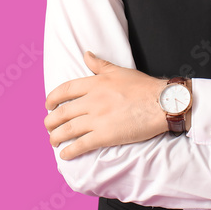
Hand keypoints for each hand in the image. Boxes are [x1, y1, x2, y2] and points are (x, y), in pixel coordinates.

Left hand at [44, 51, 167, 159]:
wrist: (163, 103)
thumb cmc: (145, 87)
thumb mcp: (120, 71)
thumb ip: (100, 65)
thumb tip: (86, 54)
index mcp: (96, 83)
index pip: (66, 90)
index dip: (53, 98)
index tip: (48, 105)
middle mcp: (93, 100)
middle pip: (62, 112)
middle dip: (50, 121)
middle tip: (48, 126)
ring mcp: (98, 119)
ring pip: (68, 129)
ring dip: (56, 137)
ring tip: (53, 141)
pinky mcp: (105, 136)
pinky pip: (81, 145)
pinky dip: (70, 151)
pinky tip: (65, 155)